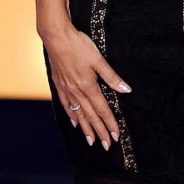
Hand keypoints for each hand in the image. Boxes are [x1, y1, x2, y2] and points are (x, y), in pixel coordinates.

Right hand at [42, 24, 128, 149]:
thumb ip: (112, 77)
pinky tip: (75, 122)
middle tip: (106, 146)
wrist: (56, 37)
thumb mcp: (99, 60)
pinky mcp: (59, 84)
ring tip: (91, 141)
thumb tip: (127, 90)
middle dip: (99, 132)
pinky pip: (66, 105)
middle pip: (91, 116)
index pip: (102, 110)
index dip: (110, 124)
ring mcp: (66, 89)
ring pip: (78, 114)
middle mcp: (76, 91)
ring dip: (86, 128)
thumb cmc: (79, 45)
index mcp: (88, 86)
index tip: (116, 136)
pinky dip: (71, 115)